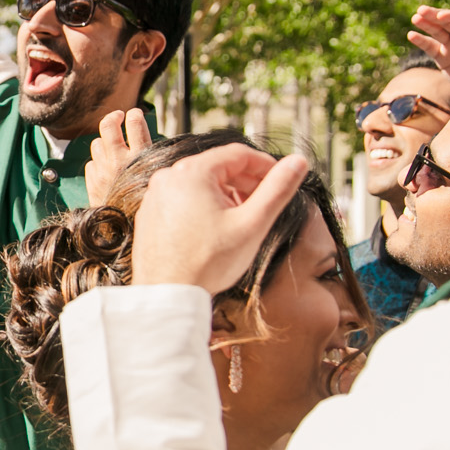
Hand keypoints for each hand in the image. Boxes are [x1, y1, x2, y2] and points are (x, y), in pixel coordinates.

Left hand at [85, 108, 151, 205]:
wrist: (128, 232)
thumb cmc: (149, 203)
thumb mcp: (158, 177)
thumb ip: (152, 159)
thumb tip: (152, 141)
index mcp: (140, 158)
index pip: (135, 124)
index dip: (135, 115)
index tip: (136, 114)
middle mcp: (119, 162)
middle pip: (108, 126)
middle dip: (113, 117)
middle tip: (118, 116)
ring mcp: (103, 171)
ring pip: (97, 142)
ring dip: (105, 141)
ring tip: (113, 145)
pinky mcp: (92, 182)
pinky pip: (91, 162)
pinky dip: (98, 161)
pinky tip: (107, 167)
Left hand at [130, 145, 308, 292]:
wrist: (168, 294)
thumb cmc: (208, 262)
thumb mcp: (252, 223)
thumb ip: (278, 189)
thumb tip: (299, 161)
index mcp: (192, 172)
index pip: (239, 154)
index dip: (266, 165)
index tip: (282, 179)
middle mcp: (168, 177)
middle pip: (218, 167)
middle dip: (246, 182)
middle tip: (266, 202)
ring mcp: (156, 195)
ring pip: (201, 183)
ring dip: (226, 195)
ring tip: (243, 219)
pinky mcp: (150, 213)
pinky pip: (183, 199)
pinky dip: (204, 206)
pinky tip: (216, 229)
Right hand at [407, 6, 449, 88]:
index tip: (442, 16)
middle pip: (448, 22)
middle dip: (435, 15)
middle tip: (422, 10)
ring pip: (437, 31)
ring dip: (426, 24)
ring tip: (415, 18)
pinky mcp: (442, 57)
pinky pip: (430, 47)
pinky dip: (420, 41)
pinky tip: (411, 35)